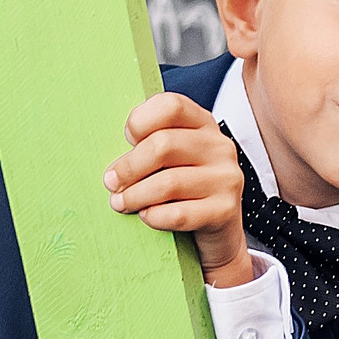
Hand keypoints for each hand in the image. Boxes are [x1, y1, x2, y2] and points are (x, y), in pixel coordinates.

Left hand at [103, 93, 253, 288]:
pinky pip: (177, 214)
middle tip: (111, 182)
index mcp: (203, 124)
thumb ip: (150, 144)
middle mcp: (219, 146)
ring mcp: (226, 178)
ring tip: (120, 203)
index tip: (127, 141)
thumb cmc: (183, 190)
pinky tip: (146, 216)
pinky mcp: (224, 210)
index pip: (171, 106)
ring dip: (134, 195)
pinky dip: (153, 217)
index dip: (140, 121)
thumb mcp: (173, 158)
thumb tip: (113, 162)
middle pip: (163, 145)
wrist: (218, 232)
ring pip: (168, 183)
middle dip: (128, 167)